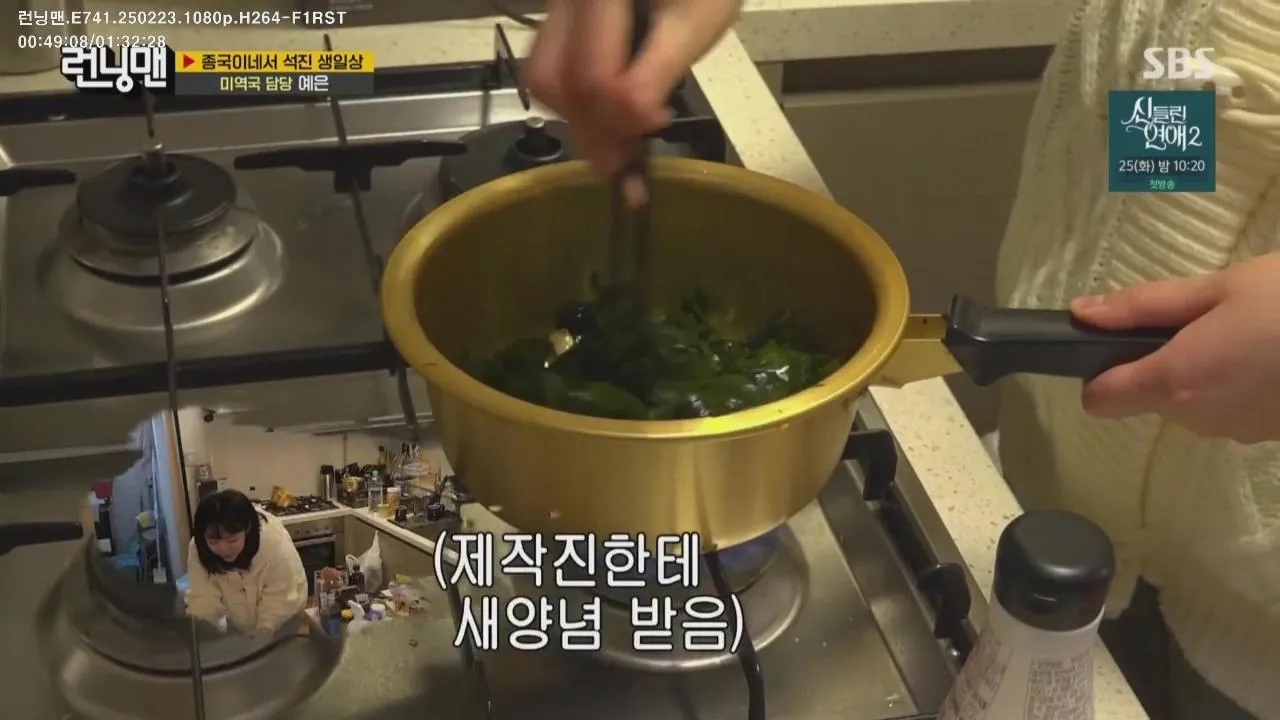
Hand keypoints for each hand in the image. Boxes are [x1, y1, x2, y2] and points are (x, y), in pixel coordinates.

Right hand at [523, 0, 740, 178]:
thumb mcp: (696, 26)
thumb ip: (655, 81)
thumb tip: (629, 130)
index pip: (591, 77)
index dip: (619, 119)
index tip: (654, 128)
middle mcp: (565, 0)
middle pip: (549, 81)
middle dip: (588, 127)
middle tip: (626, 157)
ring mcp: (556, 7)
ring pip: (542, 78)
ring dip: (577, 116)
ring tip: (620, 132)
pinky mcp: (559, 19)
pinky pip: (550, 67)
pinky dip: (576, 98)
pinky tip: (610, 109)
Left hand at [1072, 252, 1279, 443]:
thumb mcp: (1221, 287)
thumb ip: (1145, 305)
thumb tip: (1081, 312)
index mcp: (1174, 382)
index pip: (1100, 400)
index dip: (1101, 374)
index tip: (1120, 344)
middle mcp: (1198, 419)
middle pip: (1150, 398)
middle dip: (1164, 362)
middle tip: (1204, 321)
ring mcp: (1237, 432)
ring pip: (1193, 405)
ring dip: (1204, 373)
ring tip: (1243, 333)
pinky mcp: (1269, 435)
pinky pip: (1232, 410)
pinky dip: (1238, 387)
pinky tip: (1267, 355)